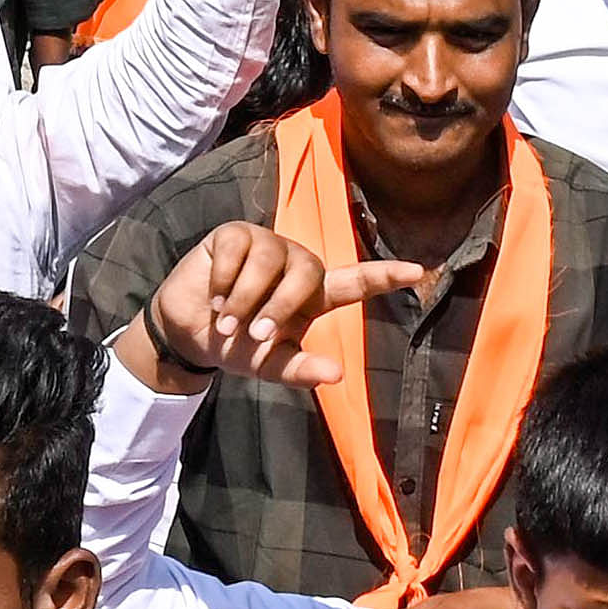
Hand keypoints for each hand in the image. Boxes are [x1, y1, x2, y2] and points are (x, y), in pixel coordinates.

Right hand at [133, 221, 422, 386]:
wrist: (188, 332)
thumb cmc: (238, 345)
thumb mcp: (268, 364)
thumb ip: (299, 369)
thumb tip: (336, 374)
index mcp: (312, 296)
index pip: (355, 282)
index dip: (384, 277)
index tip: (418, 272)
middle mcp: (295, 265)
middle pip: (307, 272)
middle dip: (280, 305)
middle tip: (253, 335)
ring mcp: (265, 244)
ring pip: (269, 258)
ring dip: (244, 297)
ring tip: (226, 320)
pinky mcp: (234, 234)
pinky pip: (237, 250)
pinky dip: (222, 280)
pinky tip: (213, 296)